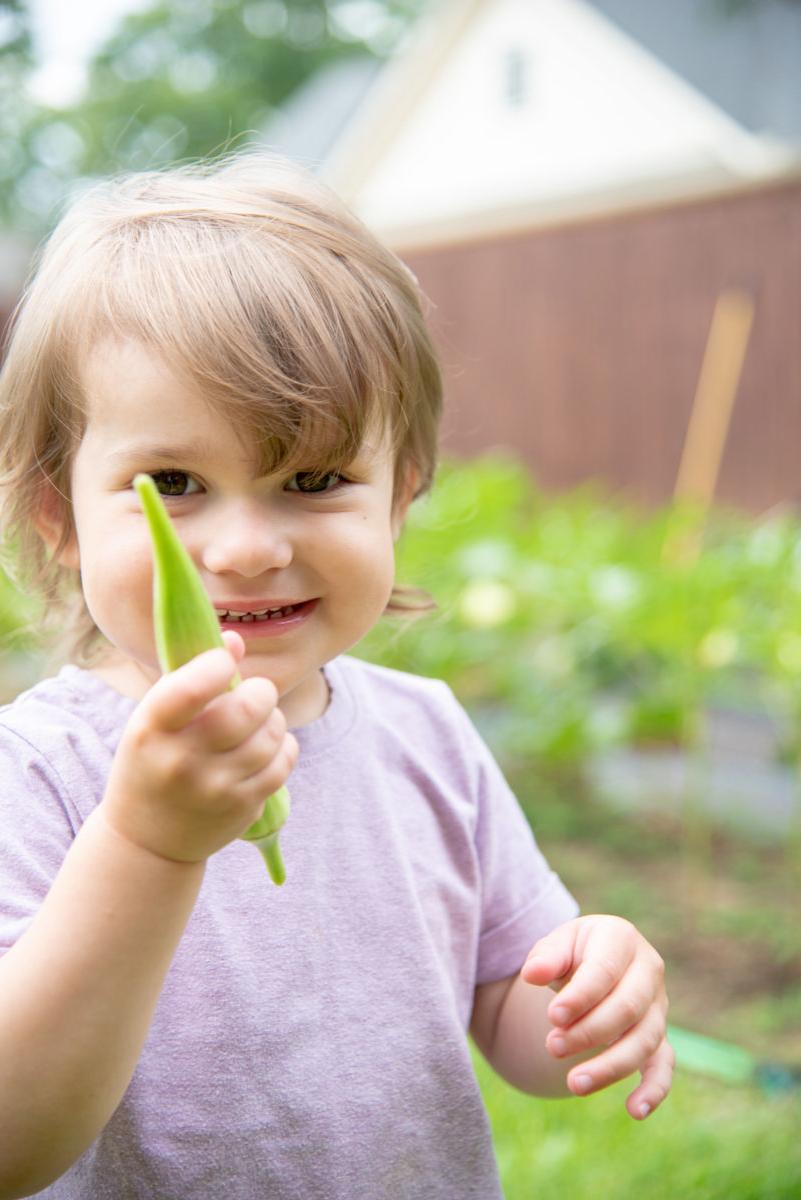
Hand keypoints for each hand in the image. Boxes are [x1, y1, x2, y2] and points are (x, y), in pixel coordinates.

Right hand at [102, 631, 297, 863]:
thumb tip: (236, 639)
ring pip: (271, 734)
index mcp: (150, 729)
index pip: (191, 687)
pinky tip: (268, 747)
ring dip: (274, 720)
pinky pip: (283, 762)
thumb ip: (192, 677)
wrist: (147, 840)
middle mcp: (181, 760)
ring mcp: (214, 788)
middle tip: (256, 694)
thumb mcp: (155, 721)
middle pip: (246, 709)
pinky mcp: (241, 806)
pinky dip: (283, 747)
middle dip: (261, 692)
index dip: (218, 664)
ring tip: (260, 722)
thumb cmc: (154, 761)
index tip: (223, 663)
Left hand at [521, 915, 672, 1118]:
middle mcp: (649, 970)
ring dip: (610, 1066)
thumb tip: (532, 974)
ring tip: (573, 1084)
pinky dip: (654, 1089)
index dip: (580, 997)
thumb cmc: (572, 953)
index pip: (605, 971)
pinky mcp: (660, 1036)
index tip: (552, 1017)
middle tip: (552, 1047)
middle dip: (590, 1032)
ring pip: (645, 1040)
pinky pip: (664, 1065)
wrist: (593, 962)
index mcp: (622, 939)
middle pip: (628, 1007)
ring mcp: (658, 1006)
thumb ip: (545, 957)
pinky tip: (634, 1111)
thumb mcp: (557, 944)